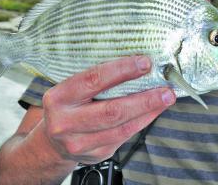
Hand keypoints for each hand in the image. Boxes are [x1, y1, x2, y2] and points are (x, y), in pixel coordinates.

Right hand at [42, 55, 175, 164]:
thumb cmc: (67, 105)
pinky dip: (142, 122)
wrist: (52, 141)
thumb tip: (134, 63)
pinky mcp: (95, 155)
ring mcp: (79, 142)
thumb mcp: (71, 88)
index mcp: (59, 97)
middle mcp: (65, 122)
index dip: (122, 70)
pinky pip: (124, 137)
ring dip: (148, 112)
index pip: (93, 79)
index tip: (145, 63)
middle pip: (111, 110)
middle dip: (143, 99)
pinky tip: (153, 111)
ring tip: (165, 98)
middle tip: (166, 89)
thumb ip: (95, 79)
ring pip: (121, 127)